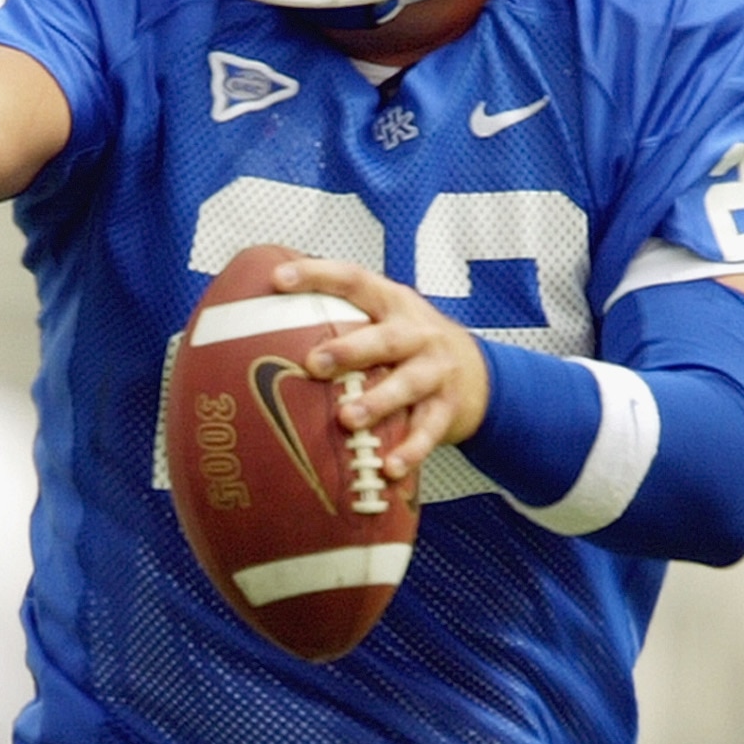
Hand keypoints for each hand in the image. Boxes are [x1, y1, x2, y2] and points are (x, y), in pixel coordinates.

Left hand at [275, 255, 488, 483]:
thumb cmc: (411, 349)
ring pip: (407, 386)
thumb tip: (264, 327)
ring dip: (377, 403)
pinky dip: (410, 451)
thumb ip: (343, 322)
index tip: (279, 278)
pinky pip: (428, 432)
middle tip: (313, 364)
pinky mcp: (447, 409)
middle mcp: (417, 334)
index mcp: (394, 305)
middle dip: (349, 350)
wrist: (478, 375)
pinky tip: (389, 468)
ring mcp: (435, 372)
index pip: (354, 280)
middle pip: (385, 339)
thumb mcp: (385, 322)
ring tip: (347, 420)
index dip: (318, 275)